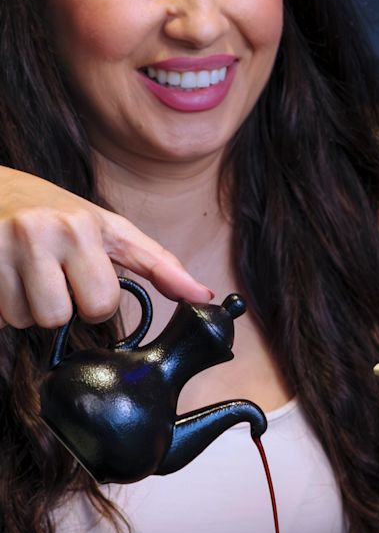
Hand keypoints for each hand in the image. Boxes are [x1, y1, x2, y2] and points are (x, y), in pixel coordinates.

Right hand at [0, 167, 211, 328]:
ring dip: (24, 308)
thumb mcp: (111, 230)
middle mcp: (40, 233)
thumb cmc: (57, 212)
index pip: (101, 304)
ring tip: (26, 276)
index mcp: (82, 227)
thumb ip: (158, 264)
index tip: (88, 284)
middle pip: (57, 318)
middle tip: (54, 281)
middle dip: (59, 310)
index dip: (96, 305)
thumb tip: (204, 295)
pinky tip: (4, 276)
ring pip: (20, 320)